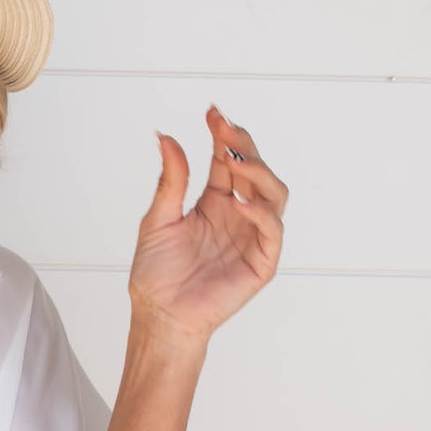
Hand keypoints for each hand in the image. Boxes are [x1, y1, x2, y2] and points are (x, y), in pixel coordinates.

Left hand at [128, 105, 287, 347]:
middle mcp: (238, 214)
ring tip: (236, 163)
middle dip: (244, 145)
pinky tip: (240, 202)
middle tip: (225, 131)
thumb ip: (171, 180)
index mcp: (215, 201)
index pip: (227, 159)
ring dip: (259, 173)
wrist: (160, 317)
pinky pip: (272, 231)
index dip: (224, 134)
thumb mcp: (158, 220)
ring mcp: (252, 236)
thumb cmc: (156, 276)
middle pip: (256, 168)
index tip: (213, 113)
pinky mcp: (261, 262)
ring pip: (274, 193)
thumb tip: (165, 136)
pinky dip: (262, 213)